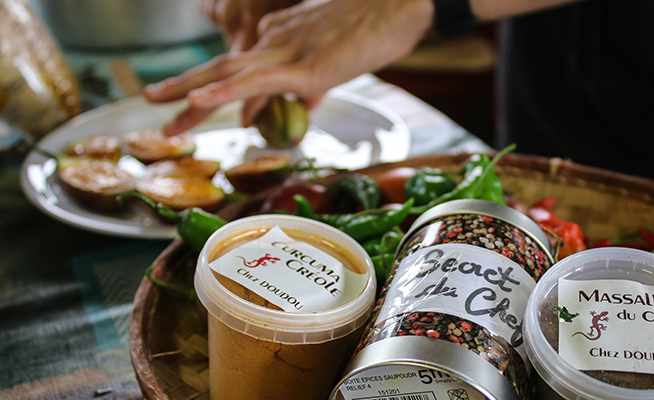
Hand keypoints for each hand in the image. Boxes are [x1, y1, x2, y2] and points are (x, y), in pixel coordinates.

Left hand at [146, 0, 434, 135]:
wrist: (399, 5)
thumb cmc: (375, 28)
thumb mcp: (337, 62)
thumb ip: (313, 82)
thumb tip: (302, 104)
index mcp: (282, 39)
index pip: (242, 67)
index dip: (217, 86)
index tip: (195, 102)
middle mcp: (276, 41)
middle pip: (222, 66)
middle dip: (184, 86)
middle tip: (153, 101)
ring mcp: (287, 52)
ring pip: (228, 72)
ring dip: (189, 89)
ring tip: (158, 103)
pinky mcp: (304, 65)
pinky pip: (256, 80)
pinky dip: (226, 90)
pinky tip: (200, 99)